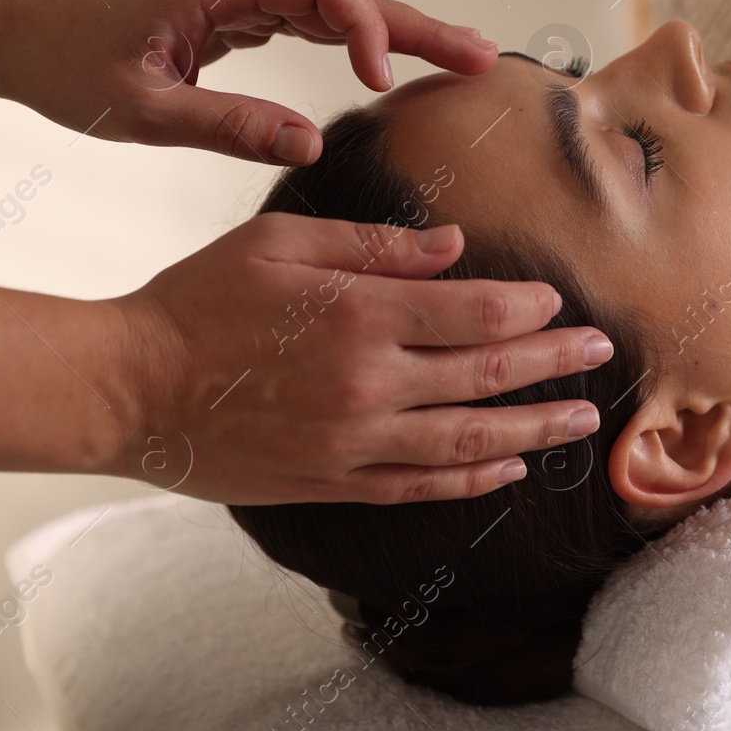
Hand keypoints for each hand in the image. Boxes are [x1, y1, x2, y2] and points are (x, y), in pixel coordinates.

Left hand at [0, 0, 498, 163]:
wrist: (32, 38)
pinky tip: (402, 62)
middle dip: (417, 23)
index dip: (365, 24)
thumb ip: (228, 125)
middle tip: (481, 58)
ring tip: (468, 59)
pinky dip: (367, 38)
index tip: (382, 79)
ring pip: (344, 1)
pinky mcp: (250, 8)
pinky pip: (322, 16)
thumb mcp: (144, 111)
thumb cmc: (74, 67)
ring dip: (404, 30)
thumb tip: (310, 145)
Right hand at [113, 212, 611, 504]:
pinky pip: (421, 485)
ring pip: (470, 439)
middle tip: (601, 353)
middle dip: (555, 363)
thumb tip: (456, 246)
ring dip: (536, 429)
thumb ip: (377, 246)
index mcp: (362, 314)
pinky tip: (509, 469)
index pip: (476, 312)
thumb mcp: (283, 245)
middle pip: (489, 376)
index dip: (529, 308)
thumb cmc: (200, 301)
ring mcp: (355, 441)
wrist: (129, 388)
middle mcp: (371, 383)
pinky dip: (472, 479)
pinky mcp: (333, 483)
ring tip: (583, 420)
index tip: (560, 302)